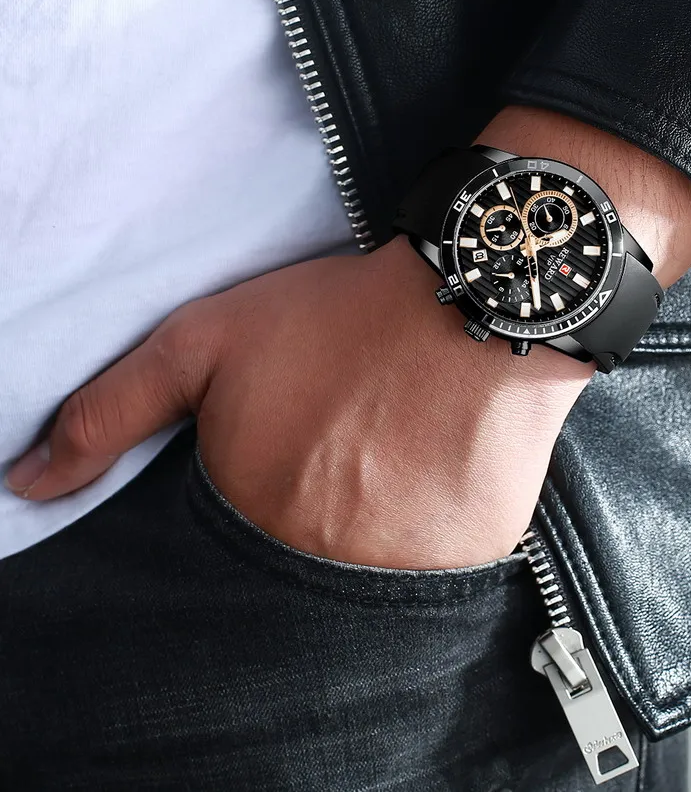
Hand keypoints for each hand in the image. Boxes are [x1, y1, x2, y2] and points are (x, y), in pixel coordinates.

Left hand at [4, 241, 592, 567]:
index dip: (255, 494)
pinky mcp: (473, 555)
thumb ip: (109, 413)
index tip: (289, 452)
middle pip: (299, 559)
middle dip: (313, 508)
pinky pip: (439, 564)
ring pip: (371, 567)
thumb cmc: (335, 316)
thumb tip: (27, 485)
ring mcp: (405, 566)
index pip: (226, 549)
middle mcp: (325, 558)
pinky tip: (437, 464)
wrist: (470, 298)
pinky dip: (433, 526)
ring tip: (392, 449)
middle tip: (346, 442)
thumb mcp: (206, 341)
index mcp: (250, 512)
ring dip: (376, 523)